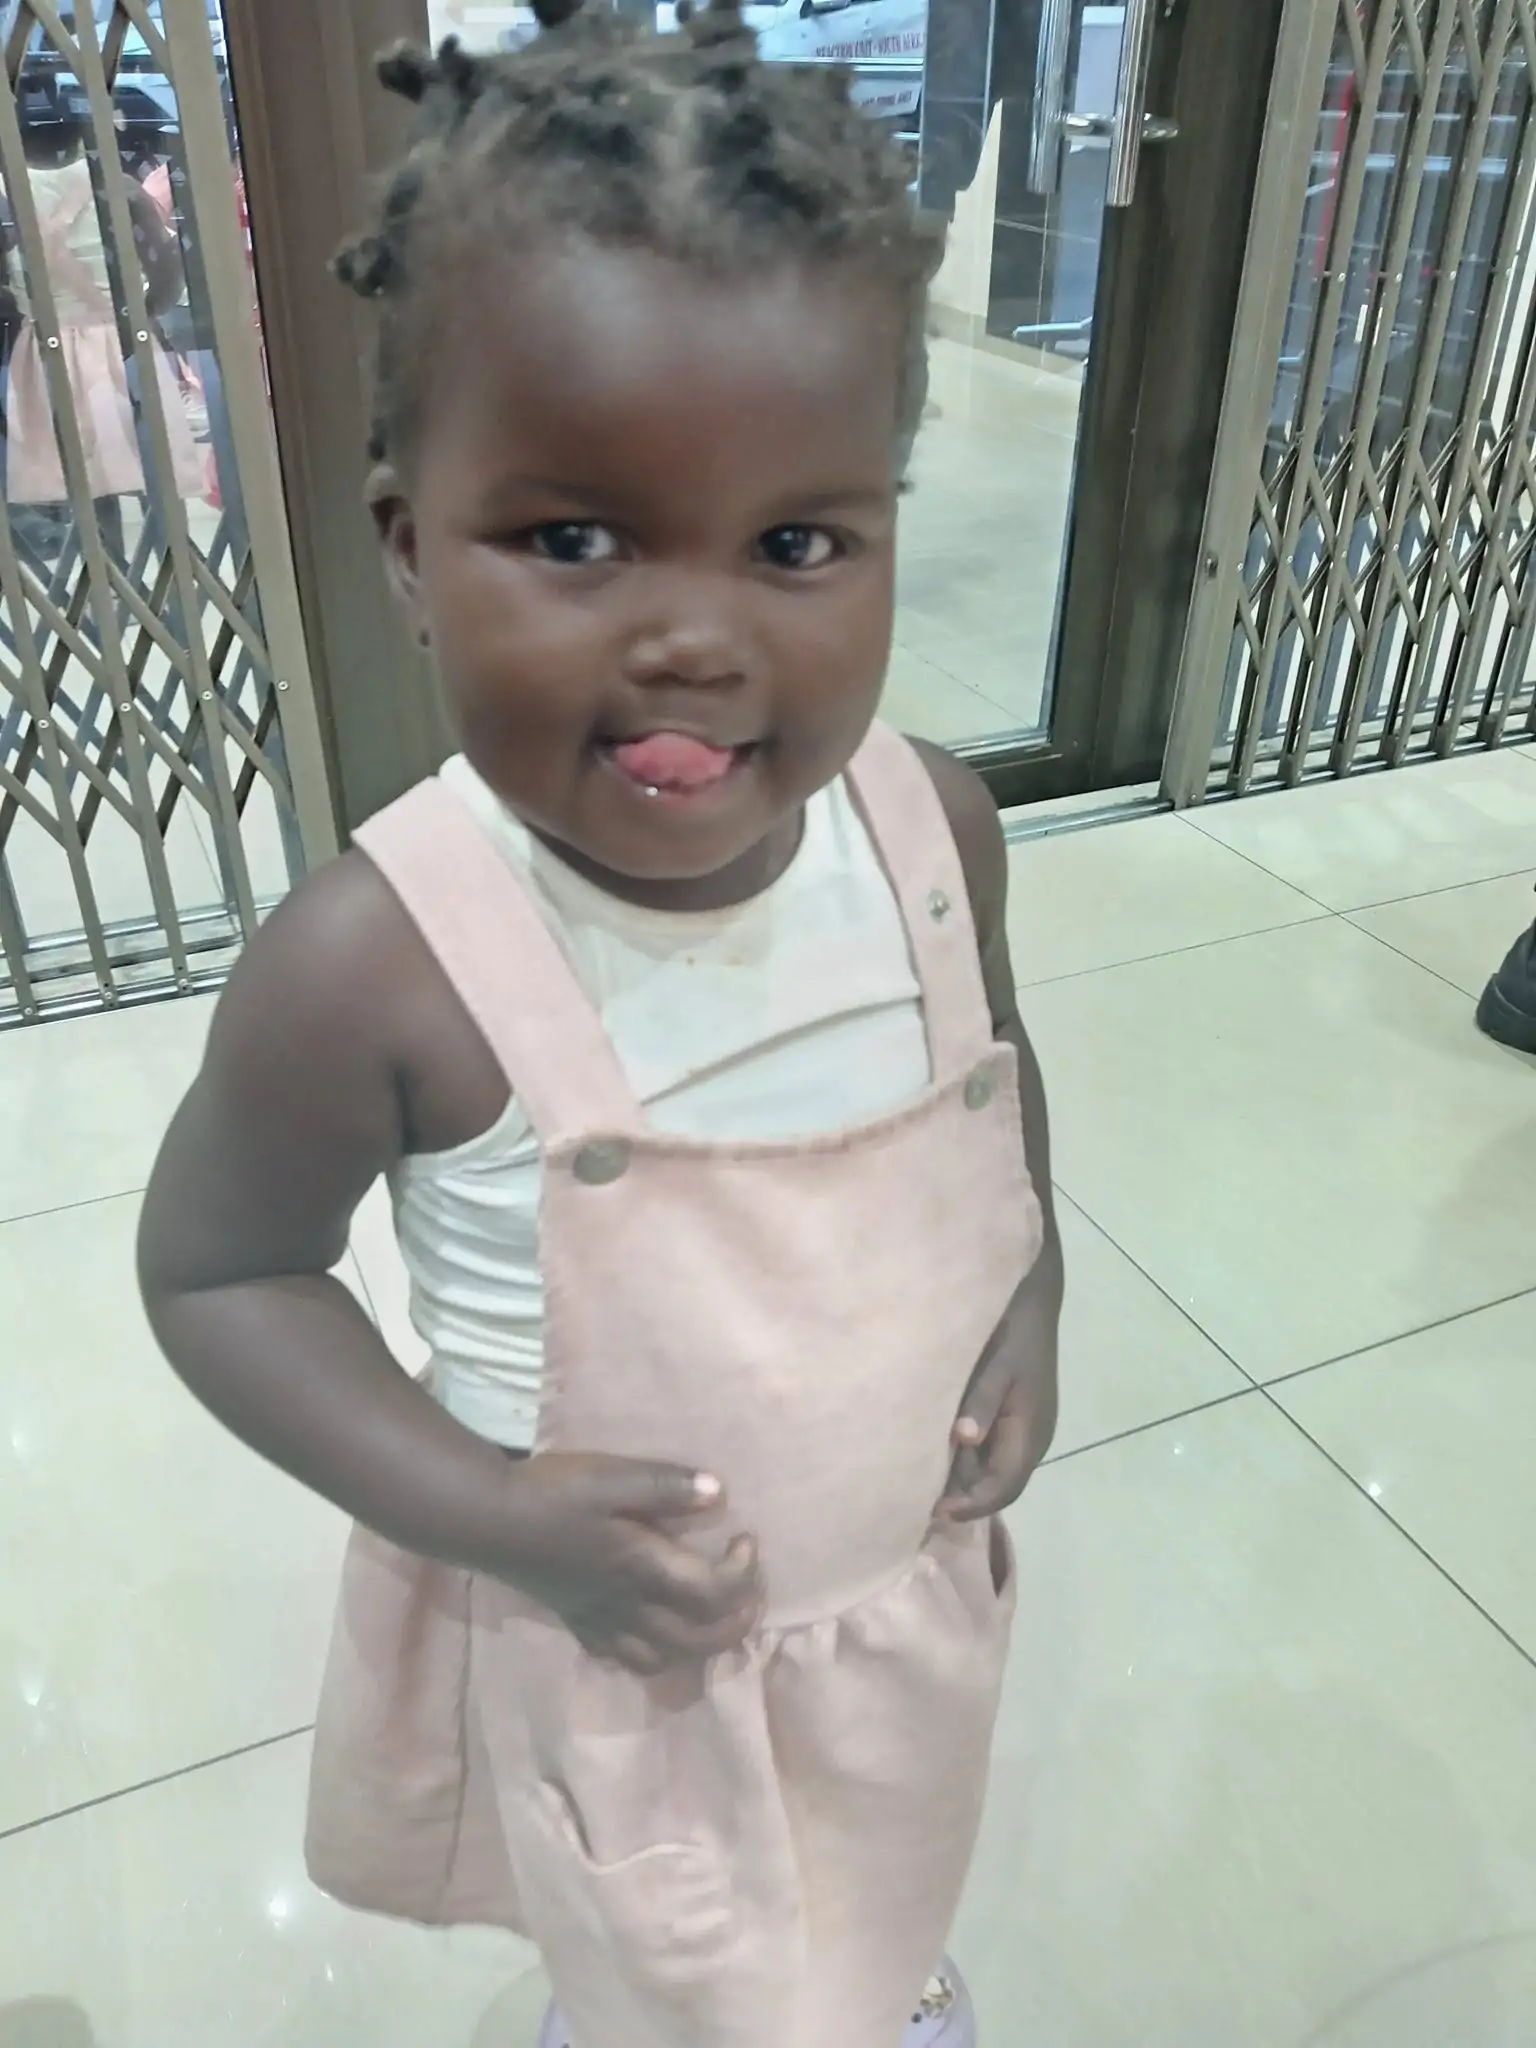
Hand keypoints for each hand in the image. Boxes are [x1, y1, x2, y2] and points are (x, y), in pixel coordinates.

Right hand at [500, 1453, 761, 1675]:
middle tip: (749, 1589)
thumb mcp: (611, 1476)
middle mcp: (628, 1606)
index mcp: (642, 1569)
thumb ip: (665, 1485)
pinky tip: (653, 1625)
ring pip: (664, 1659)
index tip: (745, 1539)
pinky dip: (653, 1652)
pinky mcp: (577, 1622)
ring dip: (700, 1645)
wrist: (486, 1519)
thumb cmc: (551, 1493)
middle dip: (737, 1622)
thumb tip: (718, 1492)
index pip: (713, 1594)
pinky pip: (624, 1657)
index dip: (743, 1574)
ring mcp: (601, 1620)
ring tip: (710, 1613)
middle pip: (699, 1641)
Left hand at [937, 1304, 1058, 1522]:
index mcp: (1031, 1432)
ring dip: (964, 1479)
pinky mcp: (1013, 1415)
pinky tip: (938, 1452)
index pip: (1004, 1487)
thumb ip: (980, 1402)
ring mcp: (1024, 1427)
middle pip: (999, 1485)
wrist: (1030, 1297)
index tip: (935, 1511)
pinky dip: (967, 1458)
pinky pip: (991, 1449)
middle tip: (919, 1504)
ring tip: (922, 1483)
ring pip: (994, 1469)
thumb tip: (963, 1440)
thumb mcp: (995, 1365)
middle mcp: (1032, 1438)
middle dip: (964, 1499)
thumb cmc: (1012, 1330)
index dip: (972, 1505)